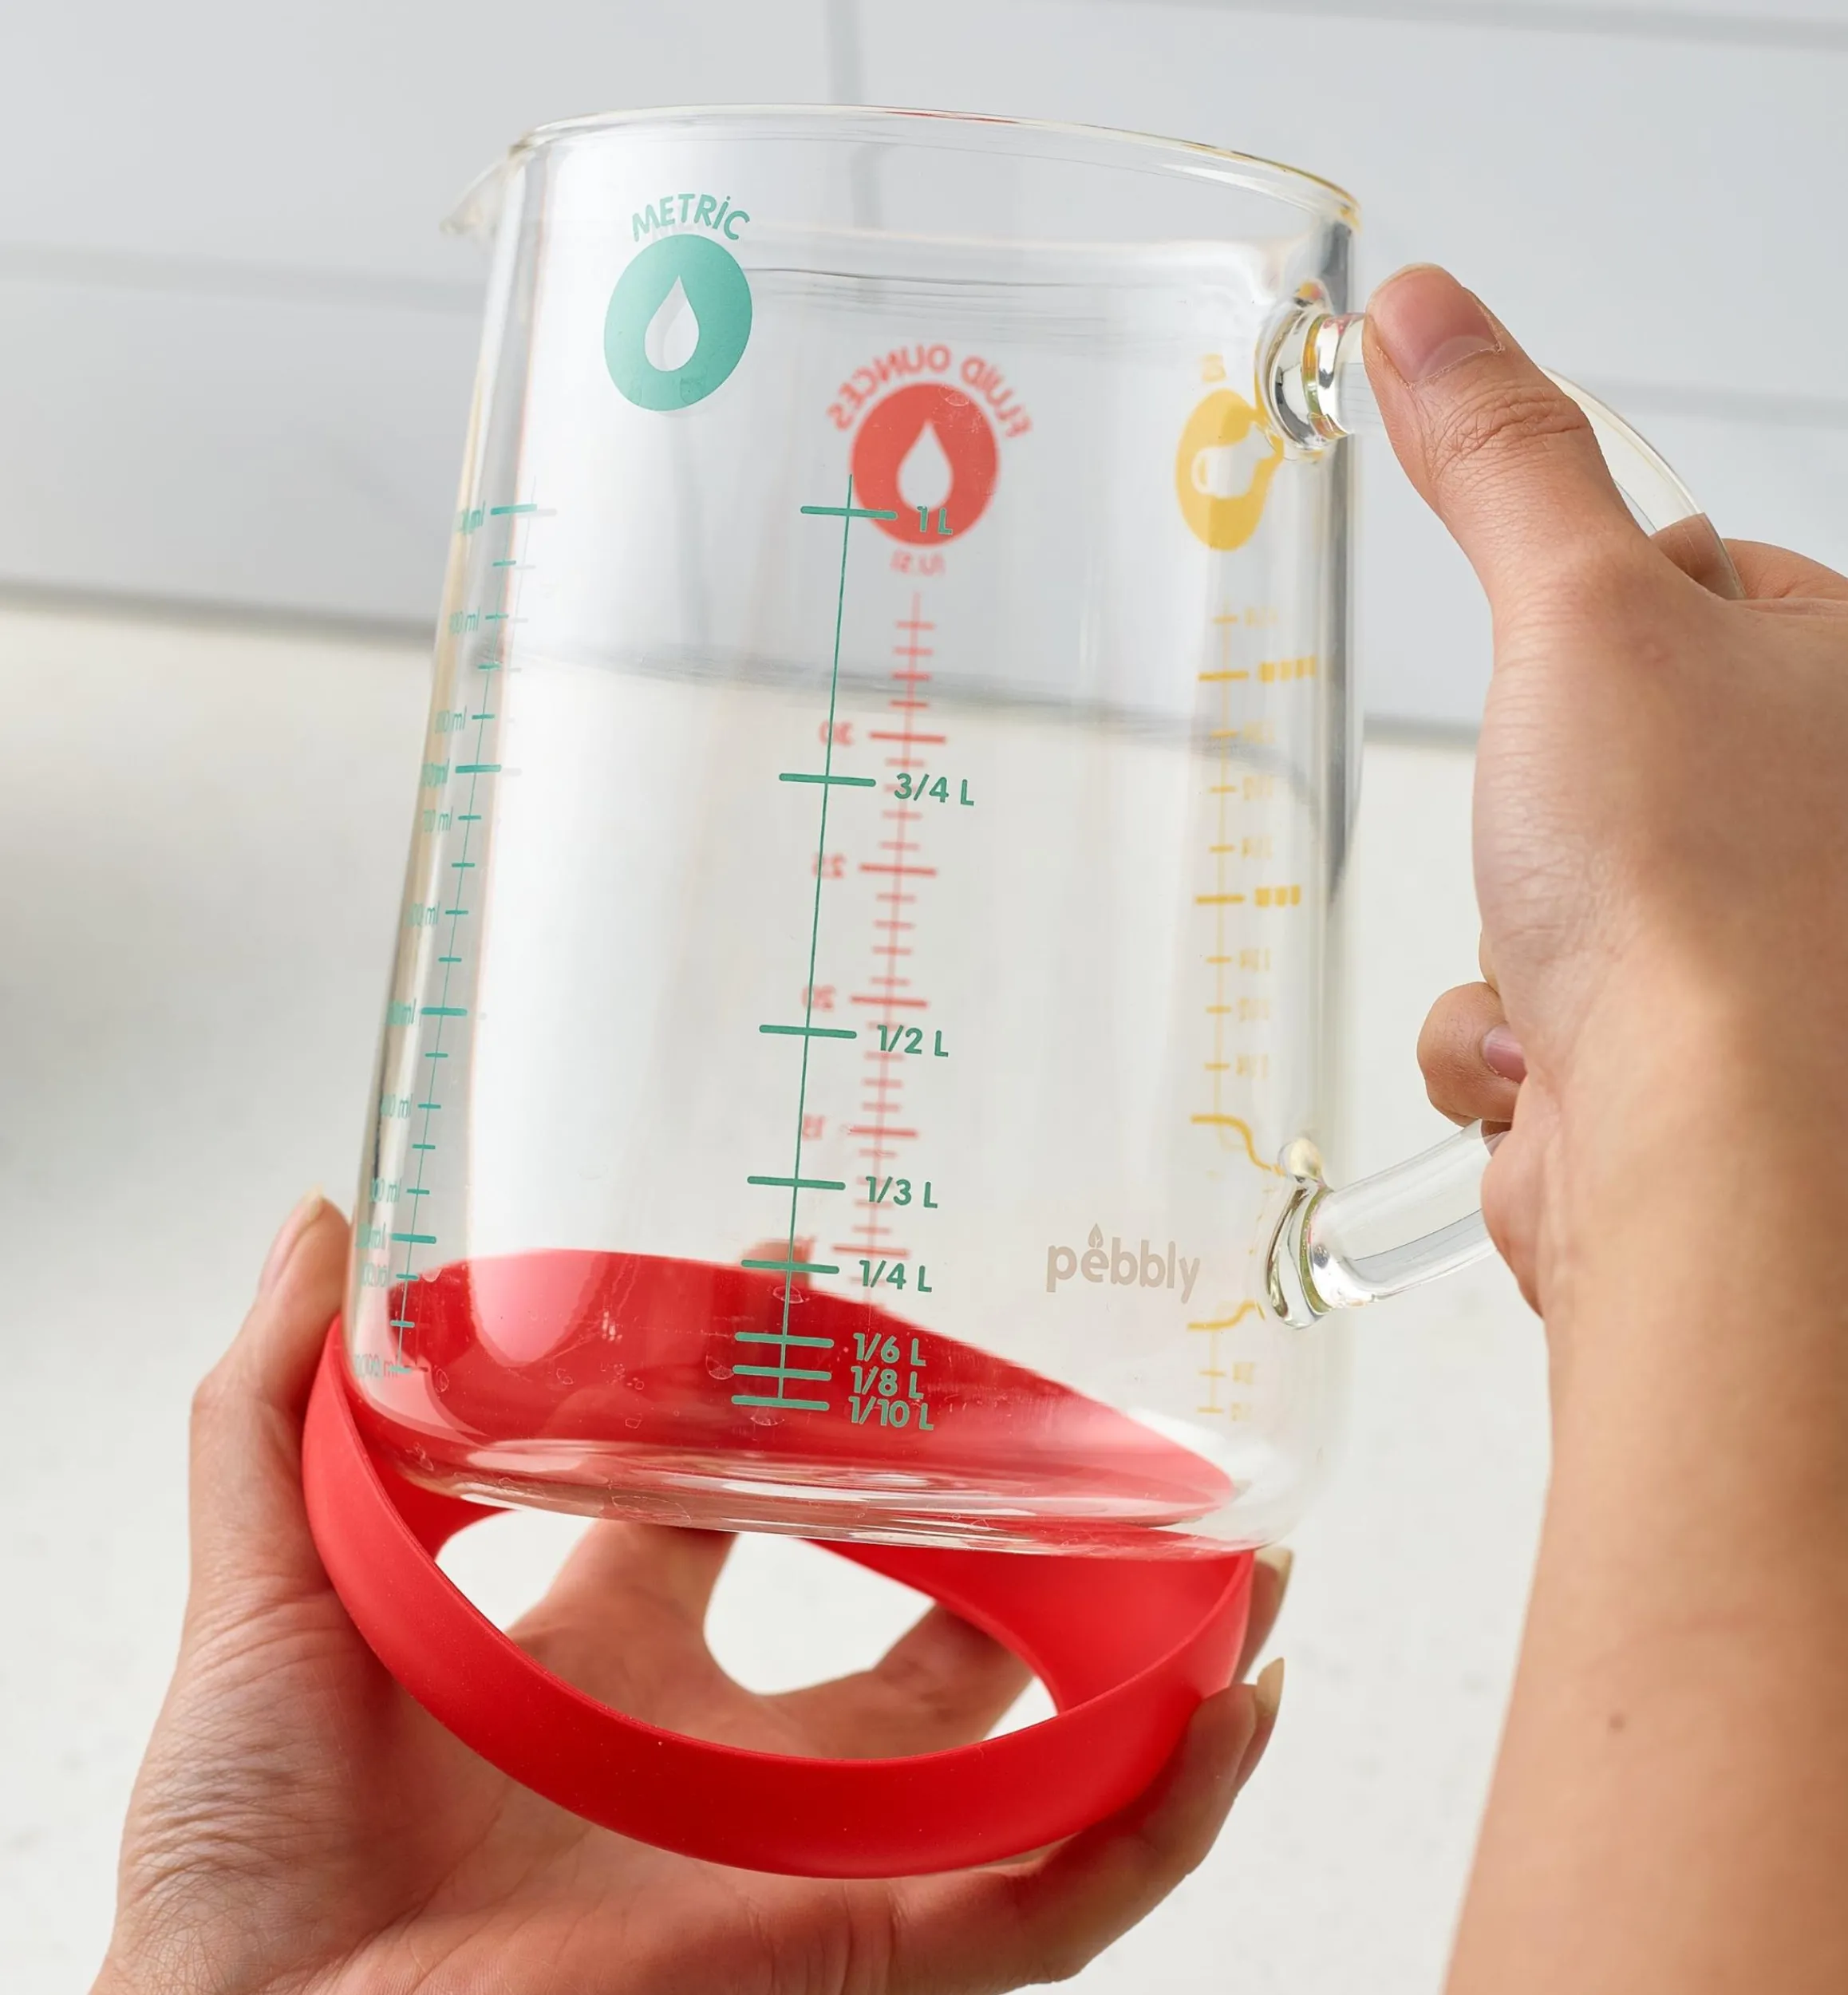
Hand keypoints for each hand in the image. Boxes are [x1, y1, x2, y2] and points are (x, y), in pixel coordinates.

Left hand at [96, 1194, 1286, 1994]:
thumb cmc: (242, 1865)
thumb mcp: (270, 1589)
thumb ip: (276, 1404)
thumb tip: (324, 1222)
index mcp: (598, 1663)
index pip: (729, 1516)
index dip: (784, 1405)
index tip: (822, 1280)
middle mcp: (718, 1759)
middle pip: (913, 1647)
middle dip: (1003, 1545)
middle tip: (1074, 1433)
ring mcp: (804, 1858)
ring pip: (1026, 1769)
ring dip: (1144, 1665)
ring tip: (1236, 1554)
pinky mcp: (859, 1955)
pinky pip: (1055, 1895)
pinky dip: (1162, 1813)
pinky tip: (1227, 1702)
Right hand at [1368, 267, 1847, 1311]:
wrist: (1710, 1145)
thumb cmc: (1700, 890)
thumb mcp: (1581, 611)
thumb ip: (1503, 462)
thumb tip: (1428, 316)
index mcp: (1842, 684)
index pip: (1694, 578)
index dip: (1593, 607)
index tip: (1569, 638)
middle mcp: (1811, 820)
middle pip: (1591, 748)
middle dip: (1531, 804)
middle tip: (1567, 822)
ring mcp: (1739, 951)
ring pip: (1538, 896)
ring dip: (1502, 935)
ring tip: (1563, 961)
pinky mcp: (1660, 1063)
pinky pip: (1516, 1015)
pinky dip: (1494, 1036)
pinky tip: (1546, 1054)